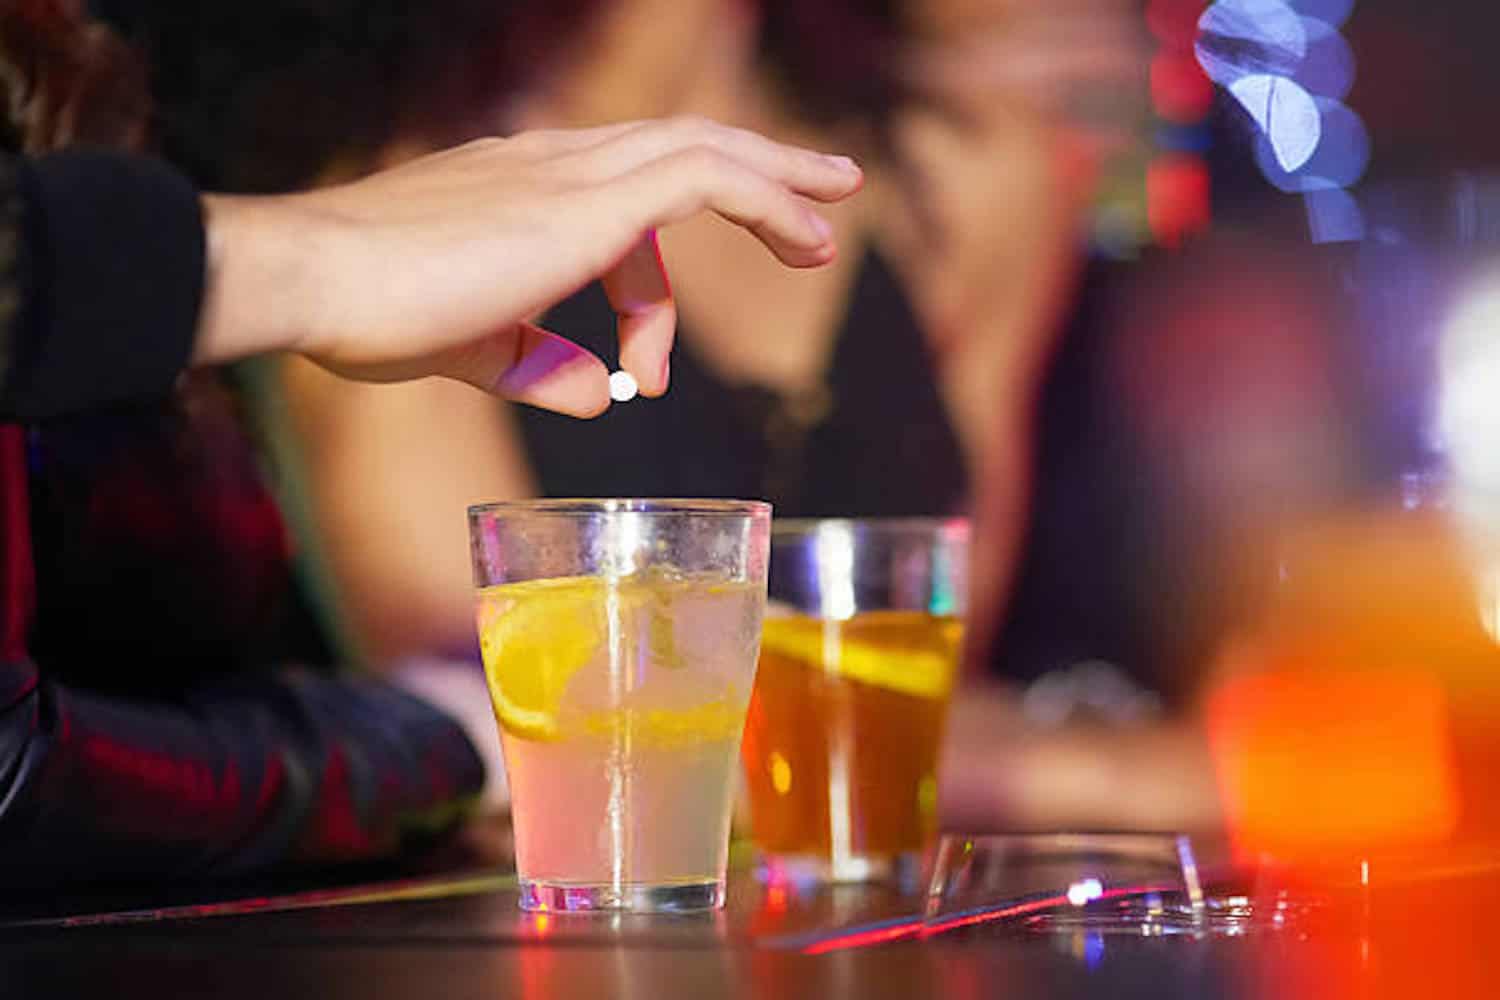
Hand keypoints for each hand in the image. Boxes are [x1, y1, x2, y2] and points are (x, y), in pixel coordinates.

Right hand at [195, 117, 862, 415]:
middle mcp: (550, 164)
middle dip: (757, 171)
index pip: (614, 219)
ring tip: (838, 204)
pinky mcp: (585, 199)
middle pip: (676, 148)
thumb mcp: (469, 348)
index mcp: (520, 191)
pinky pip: (702, 178)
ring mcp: (568, 174)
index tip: (647, 374)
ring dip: (779, 175)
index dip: (647, 300)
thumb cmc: (367, 310)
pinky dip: (765, 197)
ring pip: (701, 148)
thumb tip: (596, 391)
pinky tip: (811, 230)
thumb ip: (534, 363)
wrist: (312, 278)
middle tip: (825, 194)